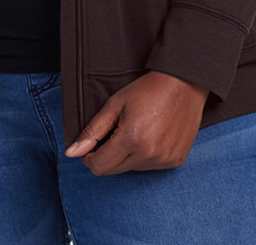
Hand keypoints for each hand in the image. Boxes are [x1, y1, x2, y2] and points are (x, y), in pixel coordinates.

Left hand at [64, 71, 207, 175]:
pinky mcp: (175, 161)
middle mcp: (149, 154)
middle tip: (113, 132)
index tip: (91, 144)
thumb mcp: (115, 104)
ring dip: (126, 156)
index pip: (99, 166)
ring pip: (132, 169)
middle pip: (114, 170)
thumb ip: (93, 130)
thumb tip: (72, 153)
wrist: (183, 83)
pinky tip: (150, 135)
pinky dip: (144, 155)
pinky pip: (150, 167)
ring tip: (136, 130)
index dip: (89, 156)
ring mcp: (164, 160)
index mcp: (131, 139)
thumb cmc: (147, 90)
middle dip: (107, 155)